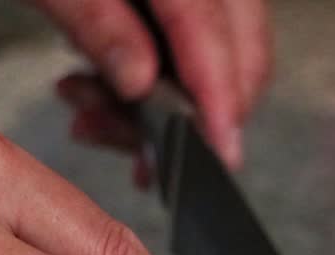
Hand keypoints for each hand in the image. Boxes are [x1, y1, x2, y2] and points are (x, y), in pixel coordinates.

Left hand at [33, 0, 271, 176]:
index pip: (210, 30)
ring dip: (169, 99)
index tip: (218, 154)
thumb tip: (141, 84)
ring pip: (223, 49)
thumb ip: (95, 21)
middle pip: (239, 45)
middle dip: (195, 112)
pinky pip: (196, 35)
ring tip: (94, 112)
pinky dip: (161, 71)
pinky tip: (108, 85)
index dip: (218, 99)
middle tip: (138, 151)